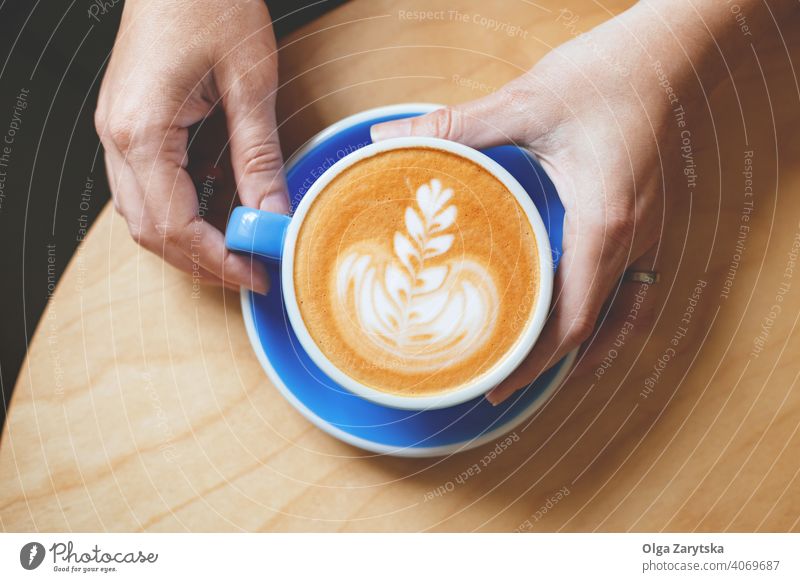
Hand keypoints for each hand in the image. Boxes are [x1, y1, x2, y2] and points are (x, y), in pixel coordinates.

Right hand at [95, 0, 287, 293]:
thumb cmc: (208, 1)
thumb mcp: (249, 82)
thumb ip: (259, 155)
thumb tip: (273, 215)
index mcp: (142, 131)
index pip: (176, 225)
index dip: (218, 260)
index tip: (256, 273)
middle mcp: (118, 137)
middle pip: (151, 230)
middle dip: (201, 260)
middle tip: (250, 270)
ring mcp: (118, 130)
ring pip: (143, 213)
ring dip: (189, 239)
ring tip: (238, 247)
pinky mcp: (130, 122)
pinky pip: (147, 185)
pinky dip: (181, 209)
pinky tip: (218, 208)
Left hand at [371, 1, 761, 403]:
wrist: (666, 53)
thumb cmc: (607, 75)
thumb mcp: (527, 101)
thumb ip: (459, 125)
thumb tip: (392, 137)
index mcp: (603, 222)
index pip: (573, 320)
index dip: (537, 363)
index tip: (500, 385)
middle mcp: (631, 237)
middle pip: (593, 328)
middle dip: (547, 363)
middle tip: (502, 382)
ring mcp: (643, 231)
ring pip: (617, 314)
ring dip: (579, 346)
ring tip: (538, 365)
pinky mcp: (642, 218)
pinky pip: (627, 287)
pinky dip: (601, 314)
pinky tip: (576, 311)